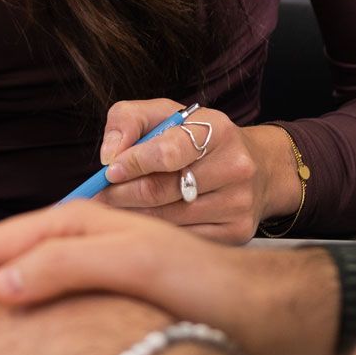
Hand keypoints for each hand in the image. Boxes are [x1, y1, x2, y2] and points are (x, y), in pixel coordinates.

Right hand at [0, 202, 338, 354]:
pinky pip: (30, 317)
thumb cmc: (210, 283)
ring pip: (3, 294)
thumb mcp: (137, 260)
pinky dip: (4, 338)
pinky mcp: (89, 307)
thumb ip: (68, 262)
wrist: (260, 314)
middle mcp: (68, 244)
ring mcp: (78, 276)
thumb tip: (1, 285)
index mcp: (70, 220)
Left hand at [96, 99, 302, 242]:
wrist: (258, 168)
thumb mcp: (165, 114)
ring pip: (167, 219)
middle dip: (121, 194)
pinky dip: (156, 235)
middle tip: (98, 197)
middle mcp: (234, 167)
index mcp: (217, 130)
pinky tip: (143, 227)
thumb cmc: (197, 139)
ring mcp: (238, 204)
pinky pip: (182, 240)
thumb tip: (108, 156)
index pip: (167, 152)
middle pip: (161, 191)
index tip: (108, 171)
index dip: (132, 163)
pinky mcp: (238, 233)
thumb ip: (128, 121)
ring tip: (114, 211)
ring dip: (132, 217)